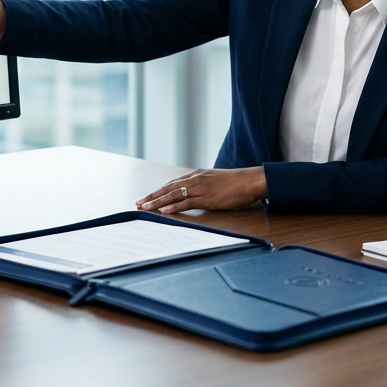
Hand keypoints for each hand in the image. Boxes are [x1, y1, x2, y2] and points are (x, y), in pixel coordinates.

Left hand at [136, 168, 267, 213]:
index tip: (147, 197)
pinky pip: (186, 203)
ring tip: (145, 208)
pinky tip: (163, 211)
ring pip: (173, 195)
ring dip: (157, 202)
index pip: (172, 183)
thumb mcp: (214, 181)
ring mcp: (199, 188)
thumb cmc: (234, 183)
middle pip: (168, 188)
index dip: (158, 191)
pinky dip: (173, 207)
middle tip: (138, 203)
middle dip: (152, 196)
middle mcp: (194, 179)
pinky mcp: (205, 198)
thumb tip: (195, 194)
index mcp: (196, 175)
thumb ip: (203, 186)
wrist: (248, 181)